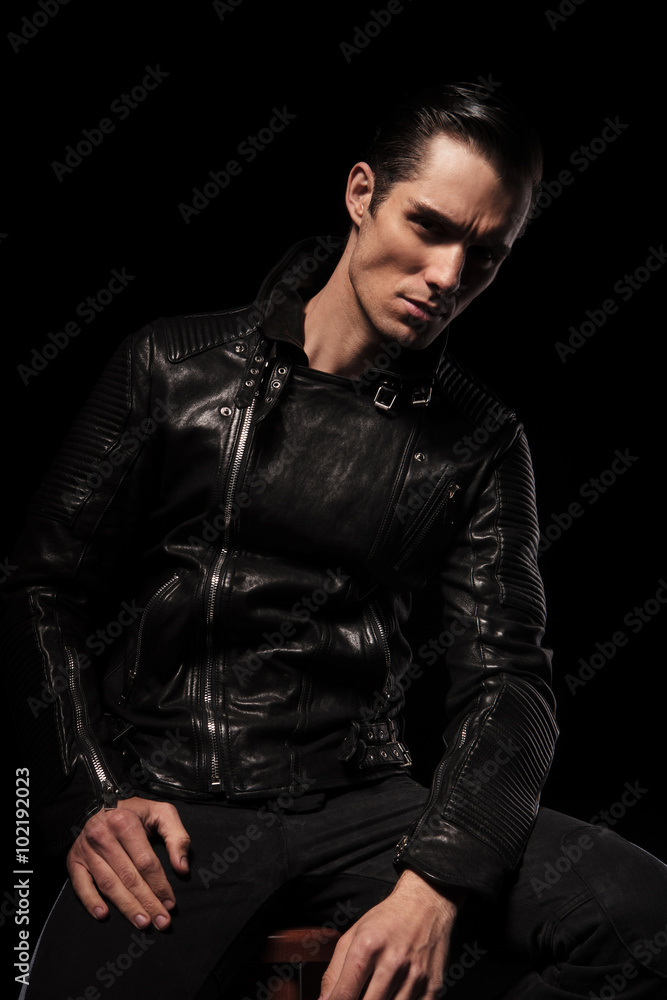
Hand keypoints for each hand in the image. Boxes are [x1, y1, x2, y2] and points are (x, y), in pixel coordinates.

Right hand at [67, 796, 190, 930]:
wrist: (99, 804)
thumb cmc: (135, 813)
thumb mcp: (161, 813)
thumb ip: (177, 837)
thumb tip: (182, 868)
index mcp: (125, 823)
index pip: (145, 862)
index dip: (159, 885)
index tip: (170, 903)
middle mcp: (103, 836)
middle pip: (128, 877)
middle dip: (147, 902)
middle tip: (161, 922)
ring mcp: (86, 850)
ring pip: (108, 884)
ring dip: (126, 907)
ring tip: (143, 922)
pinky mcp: (74, 861)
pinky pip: (81, 885)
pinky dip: (91, 902)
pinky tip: (104, 915)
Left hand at [319, 869, 464, 999]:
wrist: (425, 903)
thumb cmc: (386, 920)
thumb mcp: (353, 936)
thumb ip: (334, 971)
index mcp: (367, 947)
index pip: (344, 995)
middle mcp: (392, 962)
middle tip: (357, 996)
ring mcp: (415, 976)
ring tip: (376, 993)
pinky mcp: (433, 985)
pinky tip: (394, 996)